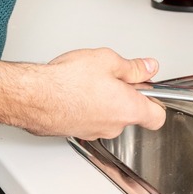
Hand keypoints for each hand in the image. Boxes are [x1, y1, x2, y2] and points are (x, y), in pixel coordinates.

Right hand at [20, 48, 166, 139]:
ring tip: (90, 81)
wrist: (35, 97)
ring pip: (109, 117)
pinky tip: (75, 91)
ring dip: (104, 101)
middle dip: (126, 96)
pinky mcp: (76, 132)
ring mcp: (94, 132)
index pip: (158, 116)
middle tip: (114, 77)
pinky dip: (87, 107)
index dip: (156, 102)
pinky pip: (89, 120)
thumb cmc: (68, 82)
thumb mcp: (108, 61)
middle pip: (131, 114)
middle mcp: (114, 126)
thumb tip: (147, 67)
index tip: (149, 88)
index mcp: (129, 109)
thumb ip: (133, 67)